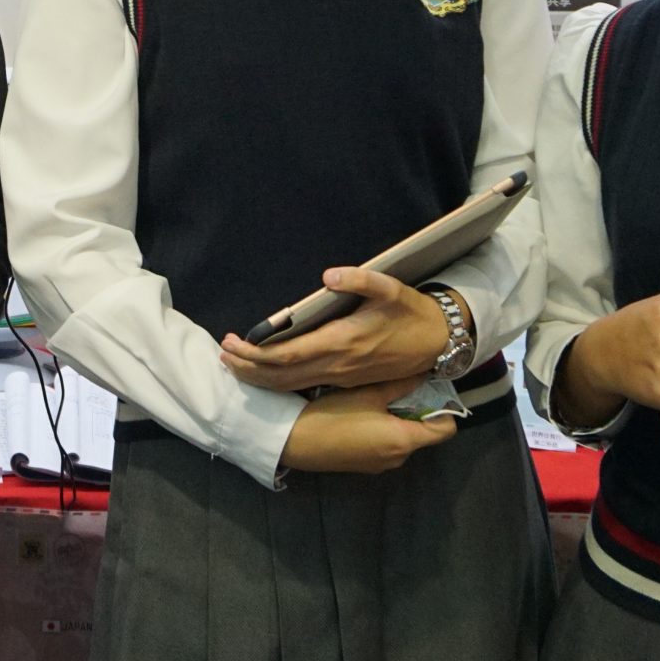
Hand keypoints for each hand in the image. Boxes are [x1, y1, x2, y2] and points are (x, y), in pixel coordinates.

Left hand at [217, 269, 453, 391]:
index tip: (232, 343)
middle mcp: (336, 365)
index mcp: (341, 342)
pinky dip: (279, 380)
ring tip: (234, 364)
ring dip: (260, 377)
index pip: (288, 355)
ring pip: (291, 385)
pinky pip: (304, 385)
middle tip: (222, 355)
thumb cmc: (410, 313)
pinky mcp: (345, 380)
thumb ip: (360, 280)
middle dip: (248, 369)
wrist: (438, 343)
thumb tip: (329, 275)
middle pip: (282, 376)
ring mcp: (340, 376)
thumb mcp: (390, 289)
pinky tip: (266, 372)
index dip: (256, 354)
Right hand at [276, 378, 459, 474]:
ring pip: (402, 439)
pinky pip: (385, 447)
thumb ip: (400, 383)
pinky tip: (361, 415)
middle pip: (423, 434)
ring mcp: (380, 465)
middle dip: (416, 412)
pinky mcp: (363, 467)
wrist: (295, 441)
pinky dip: (382, 431)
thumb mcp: (369, 392)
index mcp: (405, 440)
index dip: (444, 410)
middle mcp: (398, 458)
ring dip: (397, 421)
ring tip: (377, 399)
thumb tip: (424, 373)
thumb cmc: (335, 414)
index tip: (431, 391)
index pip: (446, 430)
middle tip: (400, 389)